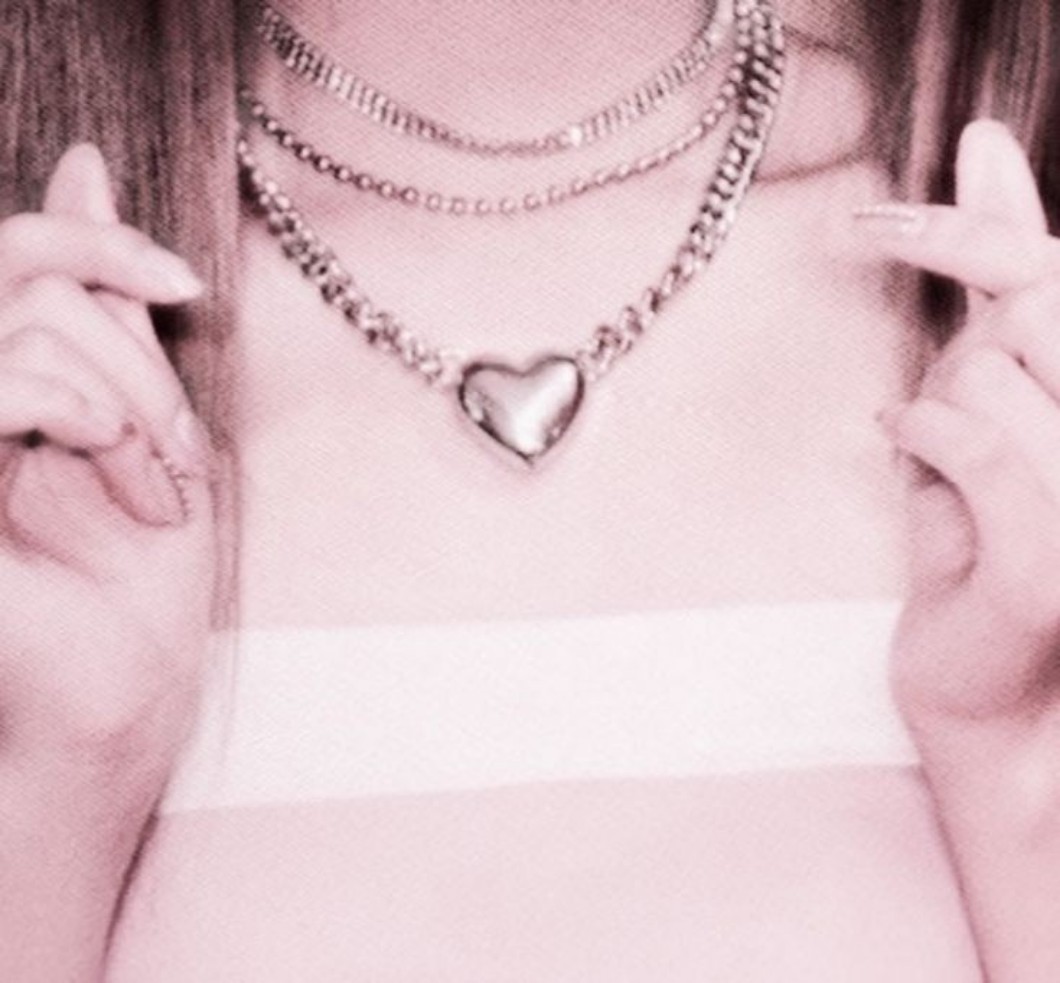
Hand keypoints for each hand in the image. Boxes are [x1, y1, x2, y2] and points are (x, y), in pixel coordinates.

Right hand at [0, 144, 215, 774]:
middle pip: (36, 285)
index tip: (185, 283)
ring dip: (134, 408)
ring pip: (37, 329)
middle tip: (181, 455)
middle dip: (141, 365)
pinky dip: (91, 416)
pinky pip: (9, 385)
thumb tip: (85, 163)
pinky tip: (118, 468)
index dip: (99, 245)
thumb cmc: (138, 557)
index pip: (14, 256)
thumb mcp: (141, 414)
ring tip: (159, 489)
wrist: (125, 676)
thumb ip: (104, 302)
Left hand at [858, 121, 1059, 782]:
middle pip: (1036, 302)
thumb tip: (982, 162)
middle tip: (889, 287)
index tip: (931, 177)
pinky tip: (899, 440)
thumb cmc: (980, 551)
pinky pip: (978, 440)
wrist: (986, 693)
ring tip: (932, 449)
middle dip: (952, 286)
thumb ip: (998, 311)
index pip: (1058, 277)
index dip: (987, 221)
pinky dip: (923, 434)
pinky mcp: (1055, 559)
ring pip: (995, 369)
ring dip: (936, 400)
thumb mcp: (985, 414)